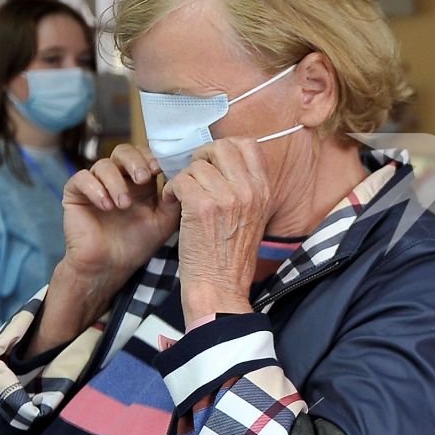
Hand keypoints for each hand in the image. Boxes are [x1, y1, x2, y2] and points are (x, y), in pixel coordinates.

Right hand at [35, 145, 180, 350]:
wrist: (110, 266)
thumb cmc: (137, 244)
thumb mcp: (165, 221)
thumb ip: (174, 199)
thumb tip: (184, 177)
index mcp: (140, 182)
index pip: (145, 155)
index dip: (152, 157)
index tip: (160, 168)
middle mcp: (118, 178)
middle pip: (123, 151)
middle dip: (135, 162)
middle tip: (143, 179)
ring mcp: (96, 184)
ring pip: (103, 164)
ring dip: (116, 182)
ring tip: (123, 205)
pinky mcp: (75, 193)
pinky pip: (81, 178)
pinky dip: (95, 189)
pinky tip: (106, 206)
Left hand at [168, 137, 273, 323]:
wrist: (221, 289)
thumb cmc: (230, 258)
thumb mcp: (251, 218)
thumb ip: (243, 189)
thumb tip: (221, 163)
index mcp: (263, 191)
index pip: (248, 145)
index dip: (225, 149)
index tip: (213, 165)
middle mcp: (249, 190)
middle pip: (222, 147)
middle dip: (201, 158)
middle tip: (193, 178)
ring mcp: (227, 197)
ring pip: (196, 165)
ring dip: (183, 179)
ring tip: (182, 199)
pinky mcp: (202, 206)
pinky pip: (180, 180)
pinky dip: (171, 191)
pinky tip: (173, 204)